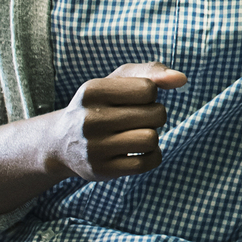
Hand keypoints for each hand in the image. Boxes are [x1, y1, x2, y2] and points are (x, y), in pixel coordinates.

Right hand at [41, 62, 186, 181]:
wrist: (60, 143)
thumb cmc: (99, 105)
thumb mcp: (117, 81)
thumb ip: (151, 72)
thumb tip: (181, 79)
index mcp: (92, 90)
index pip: (149, 89)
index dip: (150, 94)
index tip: (133, 99)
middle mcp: (89, 119)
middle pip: (156, 114)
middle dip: (155, 115)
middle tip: (136, 119)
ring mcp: (94, 147)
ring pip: (152, 139)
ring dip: (152, 136)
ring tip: (135, 134)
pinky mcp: (102, 170)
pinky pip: (148, 162)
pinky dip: (151, 156)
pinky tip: (137, 151)